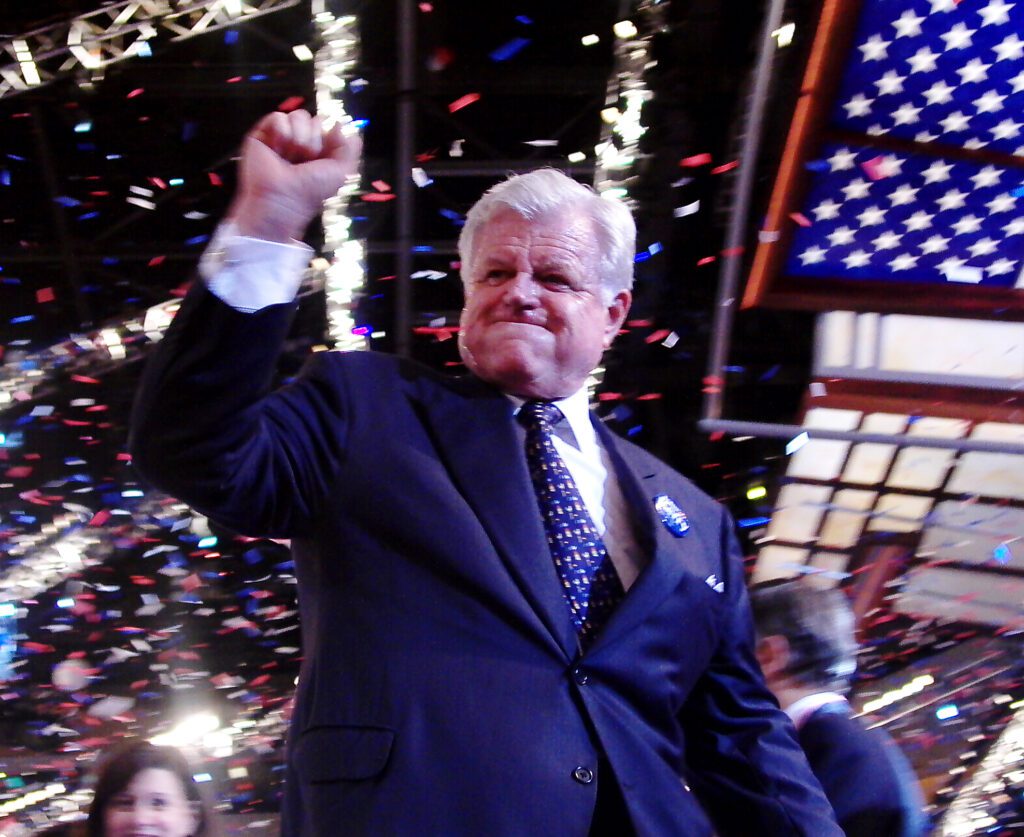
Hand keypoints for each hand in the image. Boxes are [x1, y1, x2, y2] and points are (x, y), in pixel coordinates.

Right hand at [226, 110, 361, 242]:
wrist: (284, 198)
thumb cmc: (312, 190)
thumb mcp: (343, 171)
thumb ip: (350, 147)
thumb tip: (339, 124)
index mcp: (319, 150)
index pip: (329, 126)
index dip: (330, 138)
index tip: (323, 157)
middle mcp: (301, 142)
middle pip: (316, 119)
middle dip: (314, 140)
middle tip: (305, 160)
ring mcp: (282, 137)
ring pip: (298, 116)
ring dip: (299, 138)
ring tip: (290, 156)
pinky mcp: (262, 134)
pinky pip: (278, 117)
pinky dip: (281, 133)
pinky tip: (277, 149)